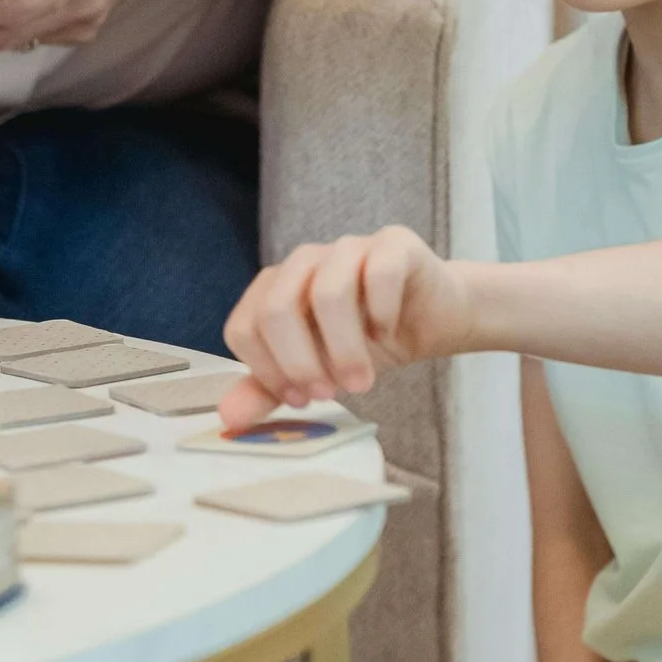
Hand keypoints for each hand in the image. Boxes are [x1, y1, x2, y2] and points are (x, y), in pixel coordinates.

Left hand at [218, 226, 472, 429]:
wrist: (432, 318)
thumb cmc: (367, 341)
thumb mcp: (316, 371)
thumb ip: (272, 388)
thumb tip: (229, 417)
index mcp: (276, 287)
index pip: (244, 326)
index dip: (267, 370)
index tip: (299, 400)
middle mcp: (306, 261)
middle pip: (277, 307)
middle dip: (300, 362)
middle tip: (327, 396)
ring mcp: (349, 248)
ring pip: (329, 292)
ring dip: (344, 348)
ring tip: (362, 381)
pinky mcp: (394, 244)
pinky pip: (379, 272)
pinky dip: (382, 311)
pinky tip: (389, 331)